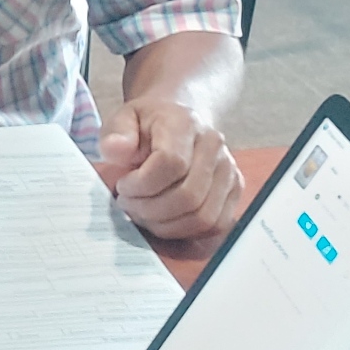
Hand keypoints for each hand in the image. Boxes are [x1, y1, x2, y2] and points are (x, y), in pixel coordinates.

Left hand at [98, 98, 241, 240]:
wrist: (177, 118)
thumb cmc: (148, 123)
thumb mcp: (123, 119)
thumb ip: (116, 133)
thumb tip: (115, 149)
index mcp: (185, 124)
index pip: (171, 163)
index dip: (142, 185)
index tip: (122, 186)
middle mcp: (213, 146)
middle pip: (189, 196)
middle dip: (151, 210)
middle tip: (128, 205)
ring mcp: (228, 170)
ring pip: (203, 217)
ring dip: (167, 225)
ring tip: (143, 213)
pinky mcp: (234, 190)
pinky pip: (215, 225)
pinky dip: (186, 231)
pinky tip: (164, 221)